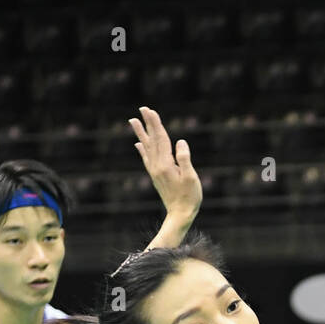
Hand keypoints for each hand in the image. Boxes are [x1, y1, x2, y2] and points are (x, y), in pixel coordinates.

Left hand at [129, 106, 200, 221]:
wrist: (180, 214)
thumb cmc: (189, 197)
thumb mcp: (191, 178)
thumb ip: (185, 159)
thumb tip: (180, 143)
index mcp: (166, 165)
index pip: (161, 139)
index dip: (156, 124)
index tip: (151, 111)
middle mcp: (157, 166)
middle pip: (152, 140)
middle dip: (148, 123)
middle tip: (142, 109)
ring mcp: (154, 171)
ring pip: (146, 147)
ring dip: (141, 133)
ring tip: (133, 121)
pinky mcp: (155, 176)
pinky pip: (146, 159)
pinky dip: (142, 149)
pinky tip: (138, 144)